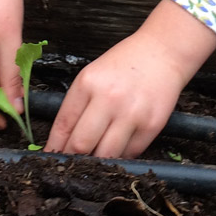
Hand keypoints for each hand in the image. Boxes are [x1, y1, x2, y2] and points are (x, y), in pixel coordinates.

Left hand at [44, 0, 215, 158]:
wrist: (163, 52)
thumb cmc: (125, 63)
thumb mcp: (92, 74)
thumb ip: (77, 104)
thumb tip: (63, 139)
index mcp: (88, 83)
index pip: (63, 125)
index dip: (55, 146)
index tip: (52, 156)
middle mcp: (109, 99)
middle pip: (81, 145)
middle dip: (72, 158)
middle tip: (71, 163)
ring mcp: (132, 114)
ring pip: (106, 155)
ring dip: (97, 162)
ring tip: (94, 159)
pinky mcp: (152, 126)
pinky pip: (129, 153)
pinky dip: (120, 156)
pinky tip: (117, 148)